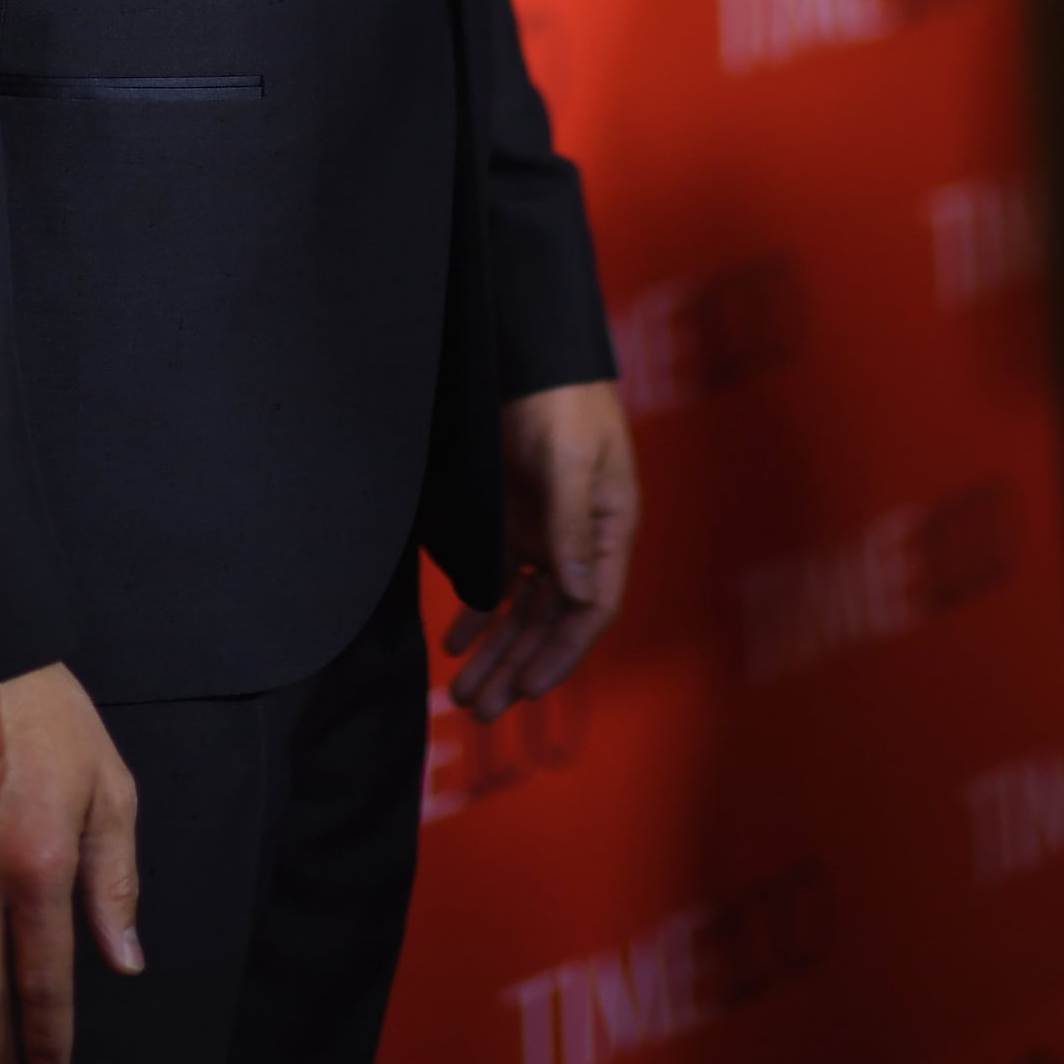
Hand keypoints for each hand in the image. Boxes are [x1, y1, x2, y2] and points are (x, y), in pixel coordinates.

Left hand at [444, 379, 637, 723]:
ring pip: (521, 610)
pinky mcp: (514, 522)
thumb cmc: (565, 398)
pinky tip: (453, 641)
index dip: (561, 653)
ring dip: (493, 651)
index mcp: (610, 529)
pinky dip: (476, 612)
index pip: (591, 608)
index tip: (528, 690)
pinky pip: (498, 581)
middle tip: (480, 711)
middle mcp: (580, 543)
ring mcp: (545, 535)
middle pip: (550, 621)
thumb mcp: (570, 458)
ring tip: (461, 693)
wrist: (530, 352)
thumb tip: (578, 594)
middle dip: (515, 667)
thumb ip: (571, 524)